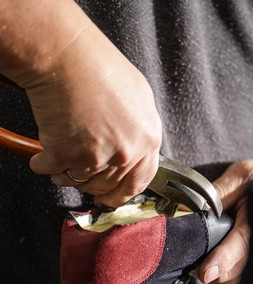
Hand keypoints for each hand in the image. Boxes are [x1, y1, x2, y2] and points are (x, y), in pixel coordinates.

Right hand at [25, 22, 161, 207]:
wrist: (66, 55)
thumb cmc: (99, 66)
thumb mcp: (138, 98)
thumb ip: (138, 130)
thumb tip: (133, 150)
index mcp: (147, 139)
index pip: (140, 181)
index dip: (123, 193)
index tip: (111, 199)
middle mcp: (126, 152)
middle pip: (108, 185)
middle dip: (92, 185)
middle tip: (81, 176)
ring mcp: (97, 157)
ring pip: (79, 181)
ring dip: (67, 174)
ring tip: (60, 159)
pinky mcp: (67, 156)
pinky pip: (52, 171)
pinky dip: (43, 164)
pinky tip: (43, 155)